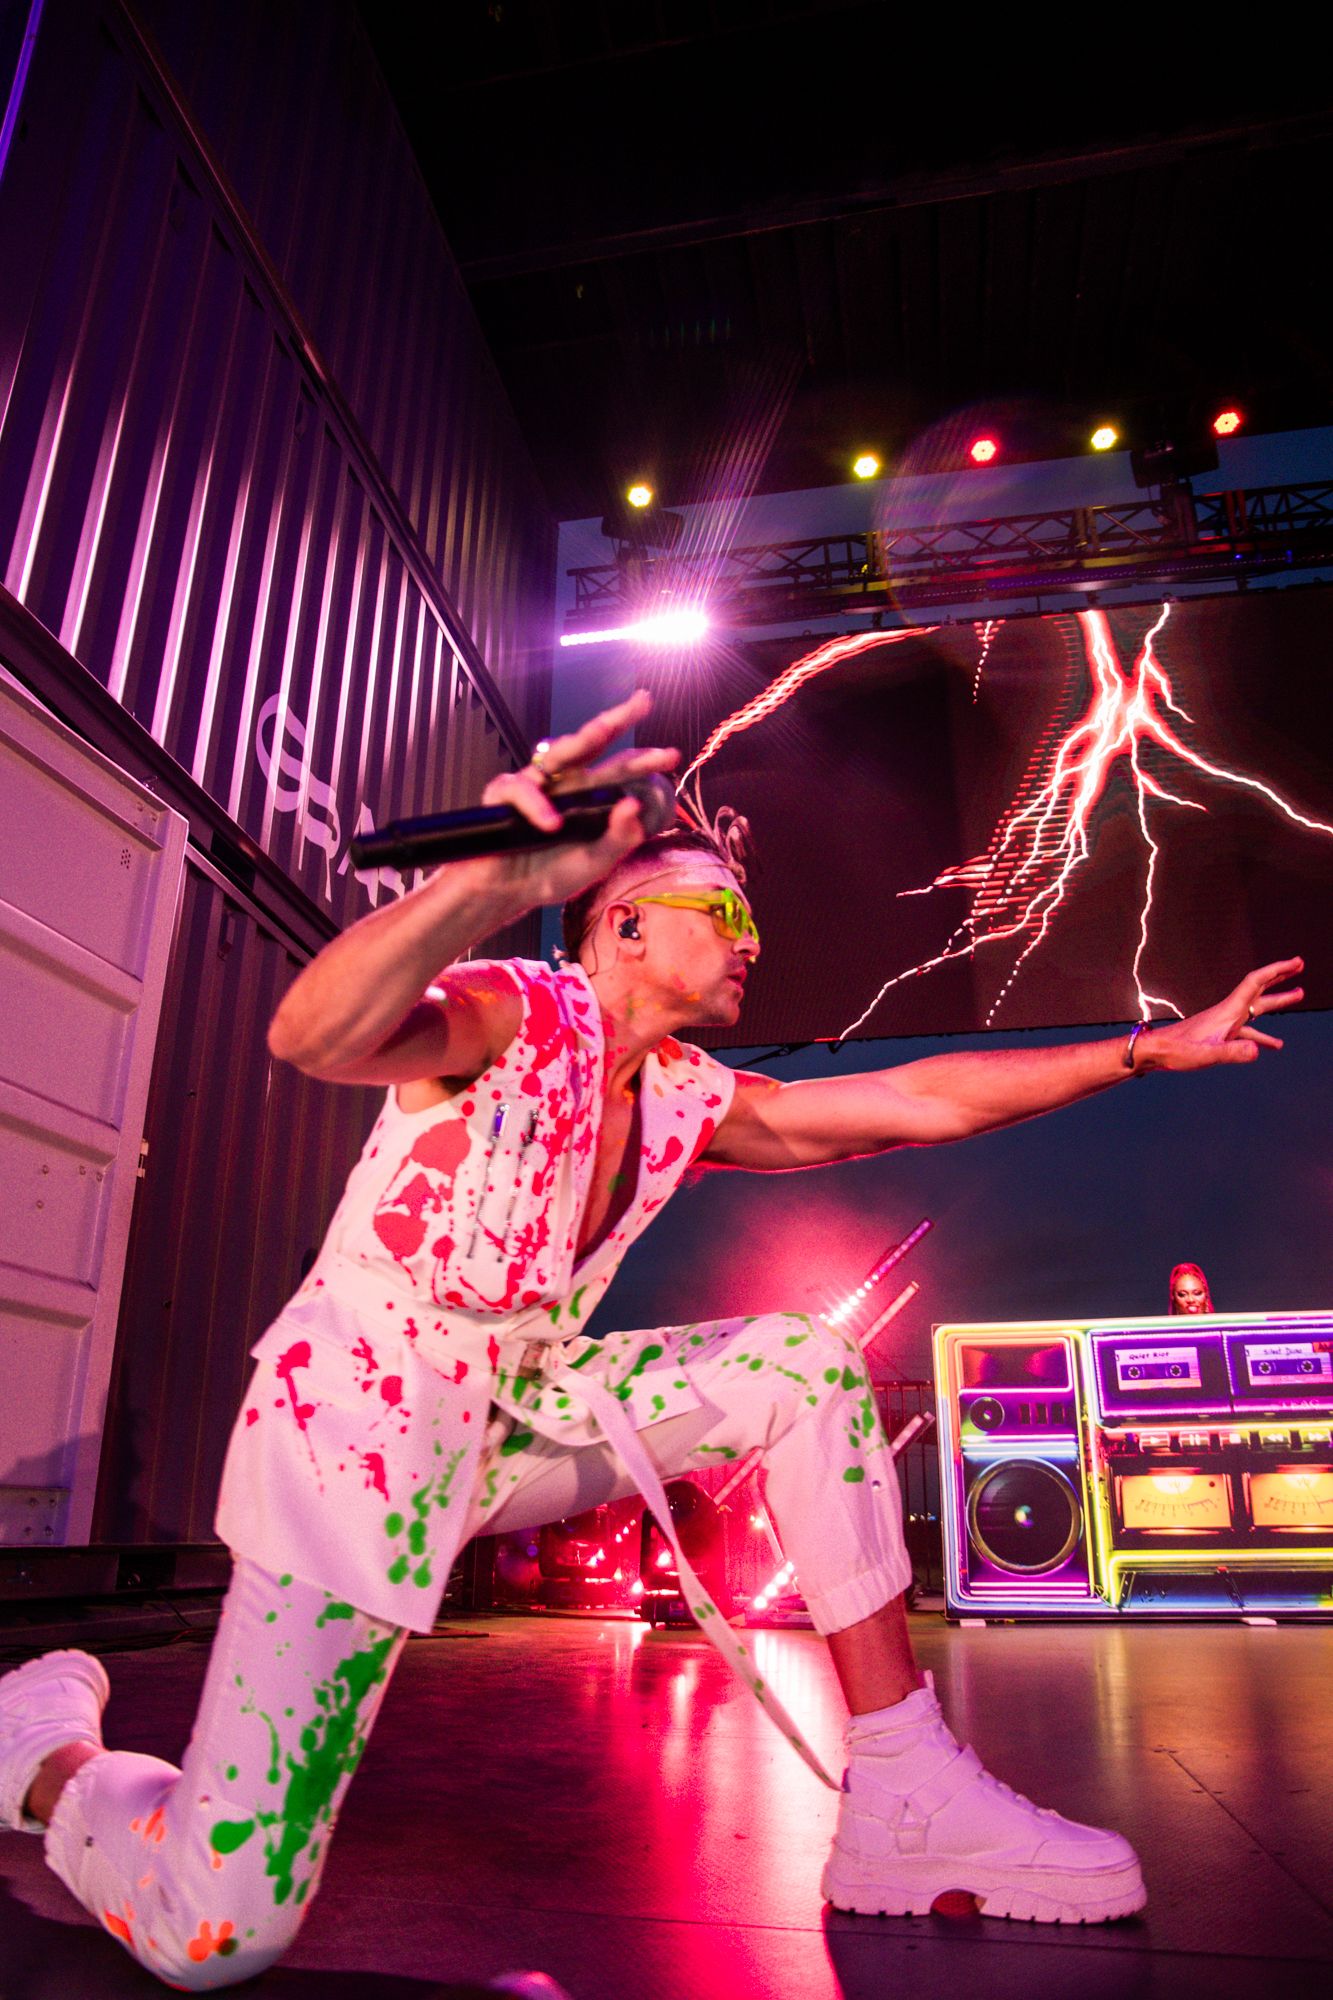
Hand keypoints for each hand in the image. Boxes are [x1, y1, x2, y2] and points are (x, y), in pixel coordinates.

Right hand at [477, 689, 678, 906]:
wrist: (508, 893)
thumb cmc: (551, 873)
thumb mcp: (595, 862)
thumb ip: (618, 839)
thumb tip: (636, 805)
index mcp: (590, 796)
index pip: (620, 770)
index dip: (644, 761)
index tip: (672, 755)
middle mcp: (566, 782)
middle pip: (593, 742)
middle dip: (617, 719)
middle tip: (644, 701)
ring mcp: (536, 784)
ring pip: (559, 751)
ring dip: (582, 738)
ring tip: (603, 729)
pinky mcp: (505, 795)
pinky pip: (522, 789)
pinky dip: (537, 805)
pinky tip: (551, 825)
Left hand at [1141, 957, 1304, 1070]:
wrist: (1156, 1052)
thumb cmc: (1176, 1050)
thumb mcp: (1206, 1053)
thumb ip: (1231, 1053)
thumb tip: (1257, 1050)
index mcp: (1228, 1011)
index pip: (1256, 982)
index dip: (1277, 970)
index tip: (1296, 962)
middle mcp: (1229, 1012)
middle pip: (1260, 989)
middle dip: (1280, 976)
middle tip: (1300, 965)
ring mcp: (1225, 1023)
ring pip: (1257, 1008)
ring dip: (1278, 1000)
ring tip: (1298, 994)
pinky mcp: (1221, 1035)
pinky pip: (1248, 1031)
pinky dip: (1263, 1035)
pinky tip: (1274, 1045)